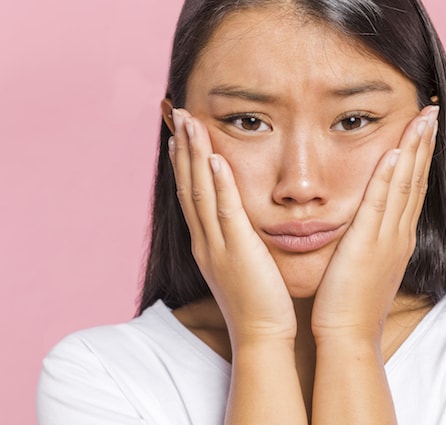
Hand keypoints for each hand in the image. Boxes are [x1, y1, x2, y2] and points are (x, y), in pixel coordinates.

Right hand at [168, 108, 295, 346]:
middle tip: (179, 115)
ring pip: (200, 192)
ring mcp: (218, 245)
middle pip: (188, 186)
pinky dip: (219, 183)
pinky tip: (214, 158)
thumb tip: (241, 225)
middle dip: (182, 149)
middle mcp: (206, 241)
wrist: (262, 336)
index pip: (191, 195)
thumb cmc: (259, 302)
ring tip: (189, 122)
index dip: (183, 164)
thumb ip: (238, 240)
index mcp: (207, 243)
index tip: (179, 136)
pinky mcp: (238, 251)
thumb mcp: (243, 265)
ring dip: (194, 155)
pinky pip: (226, 211)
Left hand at [311, 106, 438, 342]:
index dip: (420, 157)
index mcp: (398, 237)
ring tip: (424, 117)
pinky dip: (389, 174)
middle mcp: (399, 233)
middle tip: (433, 111)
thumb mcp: (367, 265)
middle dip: (425, 143)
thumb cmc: (351, 303)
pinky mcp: (368, 243)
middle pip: (416, 179)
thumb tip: (368, 226)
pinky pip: (381, 202)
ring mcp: (387, 237)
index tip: (425, 129)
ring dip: (415, 148)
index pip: (412, 188)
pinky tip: (395, 149)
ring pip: (405, 184)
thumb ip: (371, 241)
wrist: (349, 336)